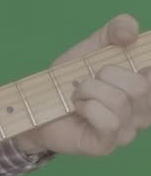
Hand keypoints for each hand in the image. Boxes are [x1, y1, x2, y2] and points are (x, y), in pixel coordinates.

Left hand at [15, 14, 150, 156]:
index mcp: (145, 89)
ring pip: (120, 101)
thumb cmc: (68, 80)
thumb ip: (116, 30)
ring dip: (89, 90)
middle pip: (141, 86)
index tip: (125, 58)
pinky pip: (109, 121)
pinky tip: (77, 109)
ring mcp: (126, 132)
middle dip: (106, 75)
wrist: (35, 106)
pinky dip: (87, 108)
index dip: (144, 62)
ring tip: (77, 94)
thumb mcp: (93, 47)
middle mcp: (143, 113)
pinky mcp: (106, 145)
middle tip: (87, 80)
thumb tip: (131, 32)